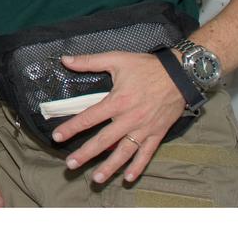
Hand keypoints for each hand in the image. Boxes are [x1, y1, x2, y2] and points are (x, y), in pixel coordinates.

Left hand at [51, 51, 186, 183]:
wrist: (180, 75)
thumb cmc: (147, 67)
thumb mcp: (116, 59)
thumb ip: (89, 61)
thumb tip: (65, 60)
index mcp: (117, 101)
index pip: (89, 117)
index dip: (72, 127)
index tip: (57, 137)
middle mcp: (129, 119)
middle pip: (104, 140)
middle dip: (86, 154)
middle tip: (71, 164)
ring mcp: (144, 129)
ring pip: (124, 152)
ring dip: (110, 167)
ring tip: (97, 179)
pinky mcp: (157, 134)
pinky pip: (146, 154)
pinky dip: (138, 167)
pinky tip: (129, 178)